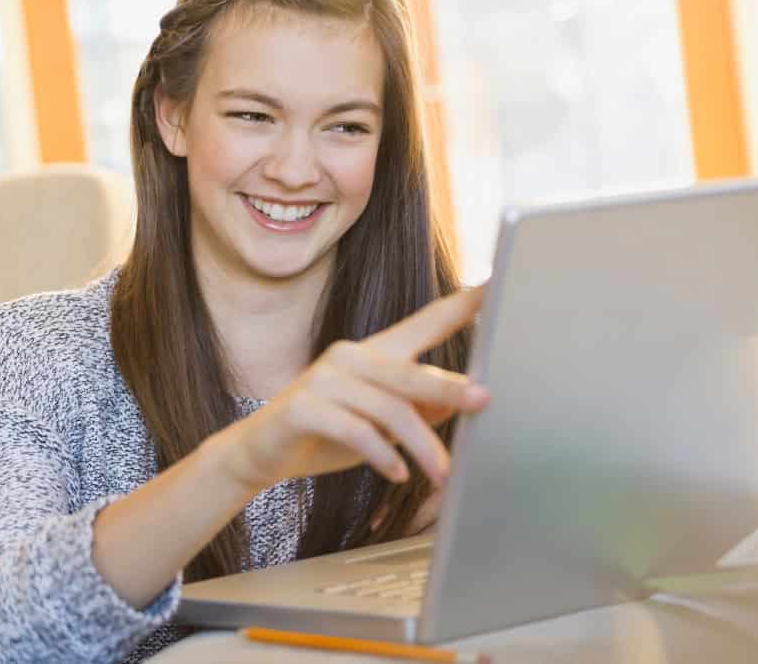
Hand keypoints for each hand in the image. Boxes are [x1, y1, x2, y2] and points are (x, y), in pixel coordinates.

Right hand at [215, 287, 489, 493]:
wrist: (262, 450)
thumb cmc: (327, 433)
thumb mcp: (382, 424)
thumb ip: (419, 409)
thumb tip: (465, 402)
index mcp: (374, 353)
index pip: (425, 322)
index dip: (461, 304)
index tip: (496, 283)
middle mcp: (349, 356)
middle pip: (411, 371)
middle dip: (450, 387)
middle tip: (485, 402)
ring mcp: (324, 379)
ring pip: (388, 408)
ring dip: (420, 445)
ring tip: (441, 474)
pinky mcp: (304, 406)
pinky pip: (356, 430)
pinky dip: (382, 454)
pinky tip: (397, 473)